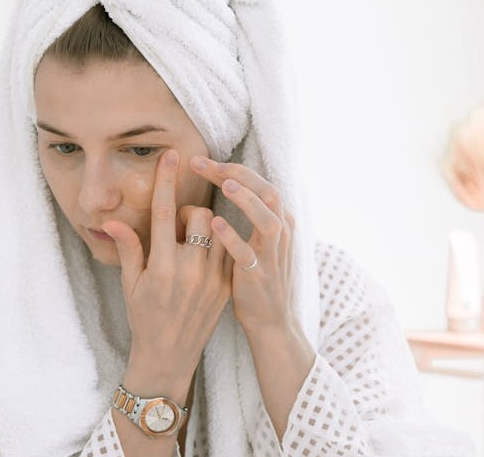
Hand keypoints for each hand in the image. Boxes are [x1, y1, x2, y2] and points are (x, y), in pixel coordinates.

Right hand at [102, 149, 231, 398]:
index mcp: (162, 267)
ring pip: (221, 230)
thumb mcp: (130, 284)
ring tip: (192, 241)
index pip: (164, 213)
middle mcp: (190, 270)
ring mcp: (213, 279)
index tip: (171, 156)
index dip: (167, 181)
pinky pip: (230, 251)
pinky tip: (207, 253)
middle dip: (189, 212)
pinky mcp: (227, 287)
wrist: (169, 357)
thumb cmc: (144, 319)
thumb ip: (127, 248)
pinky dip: (221, 244)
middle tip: (177, 227)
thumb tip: (110, 220)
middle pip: (200, 215)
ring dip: (208, 227)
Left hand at [190, 155, 298, 335]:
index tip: (202, 161)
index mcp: (278, 222)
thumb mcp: (259, 242)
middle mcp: (280, 234)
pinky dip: (234, 237)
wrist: (271, 321)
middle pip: (268, 193)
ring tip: (225, 184)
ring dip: (248, 200)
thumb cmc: (257, 277)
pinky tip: (216, 224)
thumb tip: (230, 183)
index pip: (259, 185)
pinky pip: (248, 255)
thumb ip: (250, 214)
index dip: (233, 170)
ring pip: (268, 221)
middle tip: (205, 163)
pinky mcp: (258, 276)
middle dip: (238, 175)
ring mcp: (272, 256)